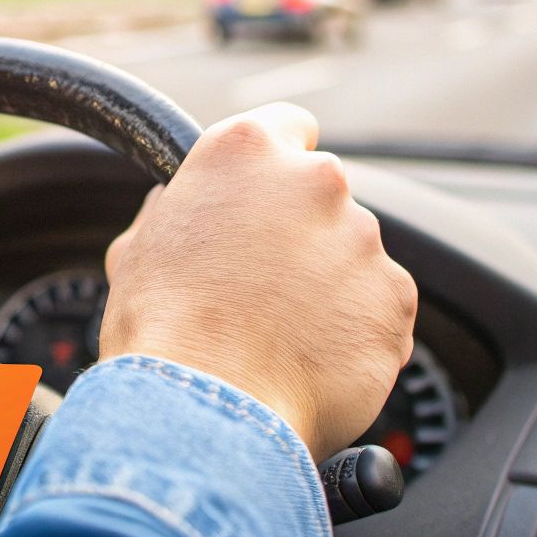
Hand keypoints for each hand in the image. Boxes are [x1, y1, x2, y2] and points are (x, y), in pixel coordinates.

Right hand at [100, 103, 416, 459]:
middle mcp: (315, 181)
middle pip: (323, 198)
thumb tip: (180, 208)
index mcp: (246, 150)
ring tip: (281, 339)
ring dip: (331, 287)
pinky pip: (380, 311)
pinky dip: (356, 334)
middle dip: (303, 235)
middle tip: (264, 288)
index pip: (290, 126)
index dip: (278, 167)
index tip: (270, 198)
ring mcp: (363, 240)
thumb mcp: (141, 248)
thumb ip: (179, 211)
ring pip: (354, 257)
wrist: (205, 410)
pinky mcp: (395, 300)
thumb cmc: (162, 332)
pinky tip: (310, 363)